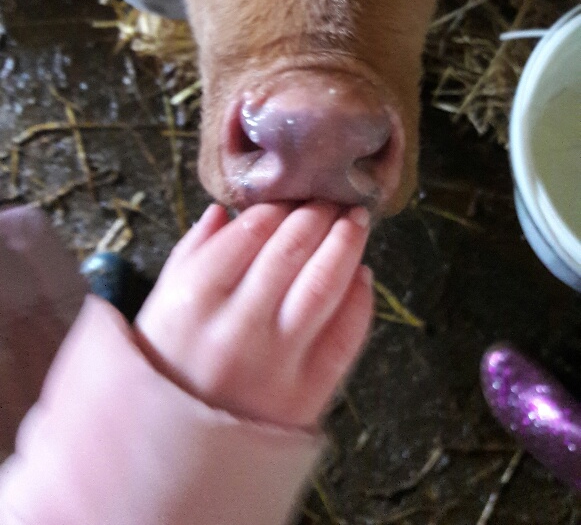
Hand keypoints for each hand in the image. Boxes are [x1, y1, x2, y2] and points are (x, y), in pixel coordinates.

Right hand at [135, 201, 372, 428]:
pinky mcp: (308, 393)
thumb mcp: (162, 304)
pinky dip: (360, 300)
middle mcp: (238, 325)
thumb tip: (225, 211)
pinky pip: (346, 336)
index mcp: (195, 298)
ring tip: (356, 221)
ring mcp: (277, 360)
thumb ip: (192, 253)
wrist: (176, 455)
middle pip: (292, 250)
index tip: (292, 194)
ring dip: (347, 243)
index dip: (280, 206)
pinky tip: (362, 275)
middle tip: (332, 198)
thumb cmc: (167, 367)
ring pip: (325, 284)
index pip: (252, 231)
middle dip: (318, 215)